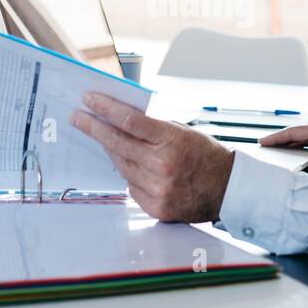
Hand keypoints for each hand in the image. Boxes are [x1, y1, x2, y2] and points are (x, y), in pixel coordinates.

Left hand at [70, 92, 234, 222]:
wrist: (228, 190)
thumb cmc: (208, 157)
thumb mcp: (184, 132)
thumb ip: (154, 128)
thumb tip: (122, 119)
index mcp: (172, 141)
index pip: (129, 121)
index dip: (105, 109)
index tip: (89, 100)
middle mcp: (162, 165)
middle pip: (117, 143)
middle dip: (94, 128)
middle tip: (78, 118)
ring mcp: (157, 188)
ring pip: (121, 166)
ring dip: (112, 151)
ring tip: (107, 140)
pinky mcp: (155, 207)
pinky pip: (131, 186)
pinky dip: (131, 175)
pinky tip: (136, 168)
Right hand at [260, 121, 307, 164]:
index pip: (296, 133)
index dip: (278, 137)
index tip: (264, 141)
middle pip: (295, 131)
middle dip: (278, 137)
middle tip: (263, 143)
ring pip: (301, 134)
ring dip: (287, 139)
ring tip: (274, 146)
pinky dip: (298, 141)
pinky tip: (295, 147)